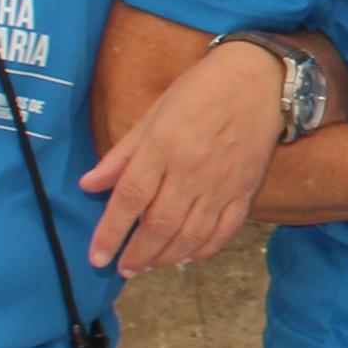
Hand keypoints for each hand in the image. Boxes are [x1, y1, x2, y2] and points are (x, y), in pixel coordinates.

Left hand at [79, 38, 283, 270]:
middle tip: (124, 269)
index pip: (130, 199)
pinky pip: (224, 231)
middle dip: (137, 254)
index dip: (110, 232)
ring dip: (167, 257)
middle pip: (160, 225)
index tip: (96, 256)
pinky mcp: (246, 190)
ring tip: (149, 265)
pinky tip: (187, 256)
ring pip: (191, 234)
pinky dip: (204, 249)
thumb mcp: (153, 114)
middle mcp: (191, 170)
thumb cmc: (199, 90)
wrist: (258, 79)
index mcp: (163, 146)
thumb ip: (121, 154)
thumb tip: (88, 185)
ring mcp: (222, 183)